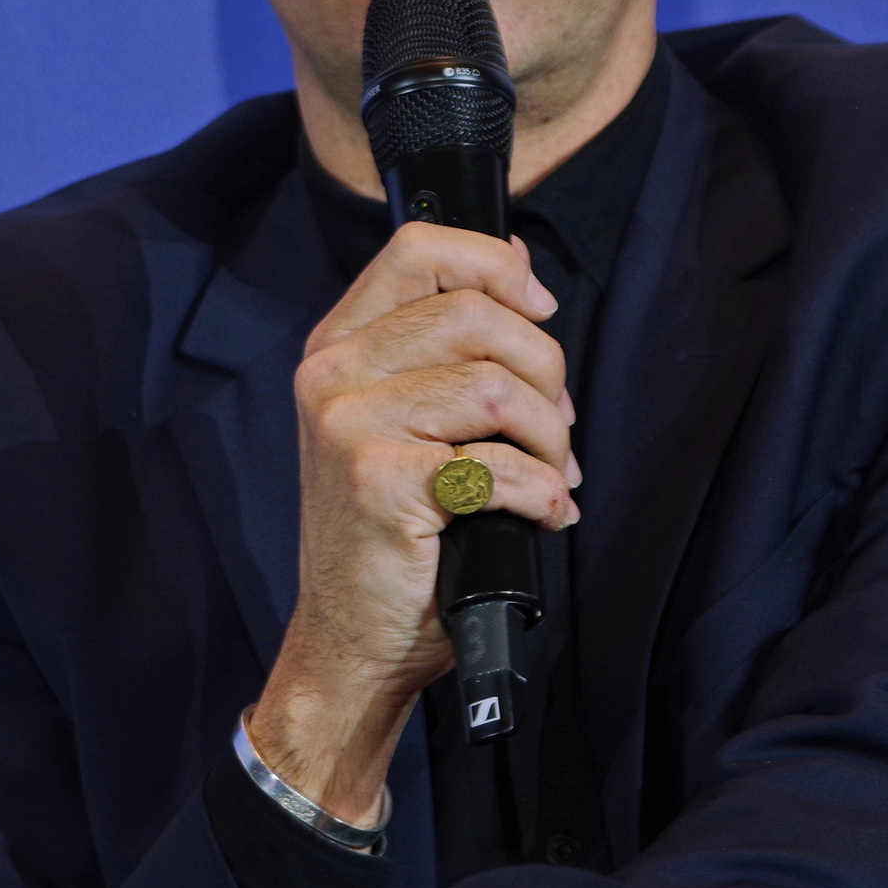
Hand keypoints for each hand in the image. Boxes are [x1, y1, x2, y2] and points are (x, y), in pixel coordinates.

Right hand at [243, 220, 580, 821]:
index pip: (419, 248)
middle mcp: (333, 372)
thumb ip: (450, 342)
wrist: (352, 639)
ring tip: (551, 475)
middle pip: (476, 314)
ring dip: (551, 439)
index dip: (495, 266)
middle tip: (555, 427)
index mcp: (339, 344)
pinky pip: (499, 465)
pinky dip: (541, 493)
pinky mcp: (380, 482)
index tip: (539, 310)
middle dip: (545, 369)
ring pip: (498, 386)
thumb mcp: (408, 417)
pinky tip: (542, 515)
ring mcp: (349, 425)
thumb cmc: (393, 532)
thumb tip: (520, 266)